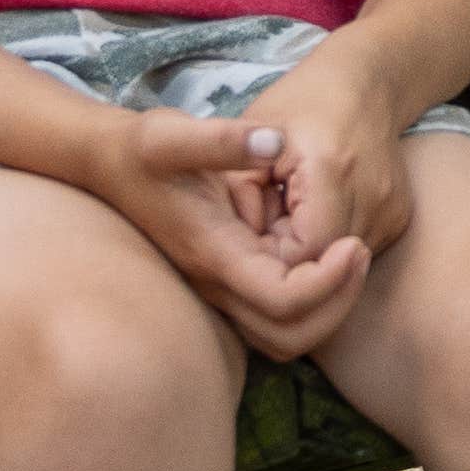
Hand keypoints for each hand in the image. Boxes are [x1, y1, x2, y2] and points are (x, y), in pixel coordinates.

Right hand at [90, 110, 370, 362]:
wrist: (109, 166)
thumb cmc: (142, 149)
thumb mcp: (174, 134)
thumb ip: (223, 140)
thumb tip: (275, 141)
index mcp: (214, 255)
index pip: (283, 300)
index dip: (328, 281)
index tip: (354, 242)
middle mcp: (217, 286)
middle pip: (289, 337)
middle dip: (337, 304)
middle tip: (360, 252)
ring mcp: (220, 292)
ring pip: (284, 336)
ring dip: (327, 307)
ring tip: (350, 256)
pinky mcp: (227, 285)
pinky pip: (277, 318)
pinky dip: (311, 301)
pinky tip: (325, 254)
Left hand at [258, 79, 424, 281]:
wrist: (367, 82)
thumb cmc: (301, 103)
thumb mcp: (255, 136)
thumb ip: (242, 194)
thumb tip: (240, 250)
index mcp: (332, 170)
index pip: (304, 252)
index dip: (273, 253)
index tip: (257, 231)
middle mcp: (372, 196)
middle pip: (325, 263)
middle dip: (291, 255)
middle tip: (271, 221)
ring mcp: (392, 210)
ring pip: (343, 264)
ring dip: (314, 250)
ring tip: (295, 213)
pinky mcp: (401, 218)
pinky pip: (359, 249)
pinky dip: (334, 241)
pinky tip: (320, 211)